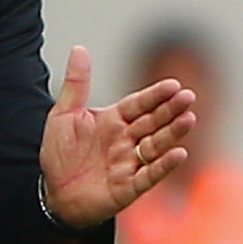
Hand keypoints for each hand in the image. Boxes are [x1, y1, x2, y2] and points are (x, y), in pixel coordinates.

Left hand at [37, 45, 196, 228]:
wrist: (53, 194)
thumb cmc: (59, 155)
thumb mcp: (63, 115)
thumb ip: (76, 84)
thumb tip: (80, 49)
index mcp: (113, 120)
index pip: (139, 104)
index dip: (155, 96)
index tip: (173, 85)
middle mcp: (126, 140)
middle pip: (153, 122)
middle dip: (171, 110)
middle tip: (188, 97)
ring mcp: (130, 163)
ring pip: (156, 145)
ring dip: (173, 133)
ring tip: (189, 119)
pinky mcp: (129, 187)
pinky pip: (150, 174)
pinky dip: (164, 165)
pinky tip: (179, 153)